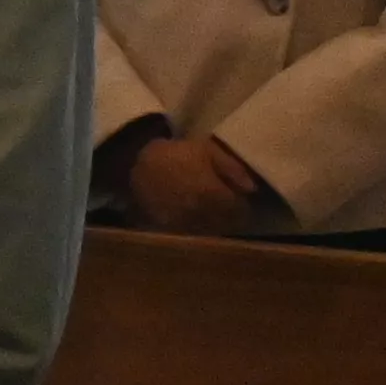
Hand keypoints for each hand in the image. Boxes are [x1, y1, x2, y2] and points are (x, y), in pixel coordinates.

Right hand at [127, 131, 265, 233]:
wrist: (132, 160)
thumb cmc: (174, 152)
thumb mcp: (206, 150)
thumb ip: (231, 168)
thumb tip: (253, 188)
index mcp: (216, 195)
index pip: (240, 210)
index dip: (242, 204)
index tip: (238, 198)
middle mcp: (204, 214)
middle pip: (226, 224)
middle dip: (229, 217)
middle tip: (225, 207)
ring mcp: (185, 224)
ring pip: (209, 231)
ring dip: (213, 225)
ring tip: (210, 215)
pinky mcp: (168, 228)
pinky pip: (190, 234)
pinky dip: (194, 229)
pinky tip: (191, 219)